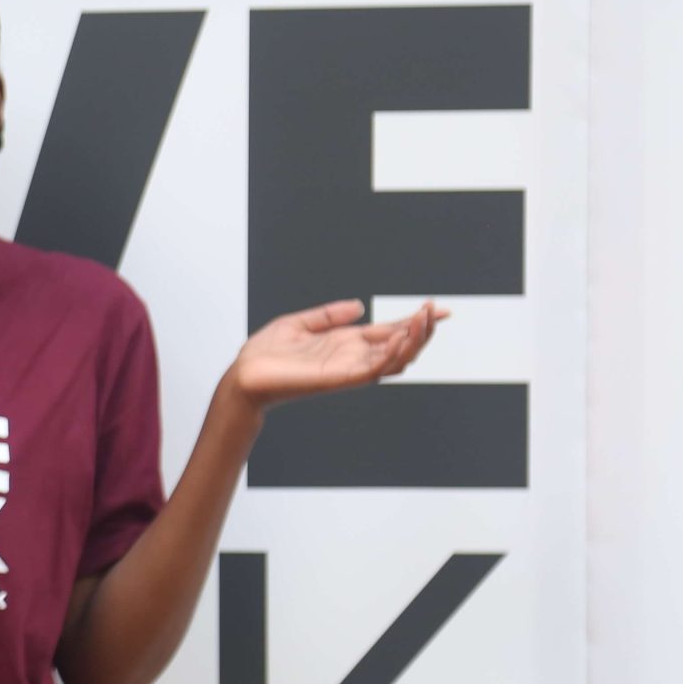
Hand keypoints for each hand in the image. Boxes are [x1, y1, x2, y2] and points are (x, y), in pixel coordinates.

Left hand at [228, 298, 446, 411]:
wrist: (244, 375)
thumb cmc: (266, 354)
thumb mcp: (300, 324)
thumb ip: (329, 315)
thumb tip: (359, 305)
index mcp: (345, 344)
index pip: (389, 332)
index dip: (414, 321)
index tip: (437, 308)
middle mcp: (352, 357)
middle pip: (400, 346)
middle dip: (422, 329)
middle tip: (438, 310)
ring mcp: (349, 370)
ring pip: (395, 359)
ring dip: (414, 340)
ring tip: (426, 318)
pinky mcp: (340, 379)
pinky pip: (374, 369)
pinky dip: (392, 354)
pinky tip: (403, 338)